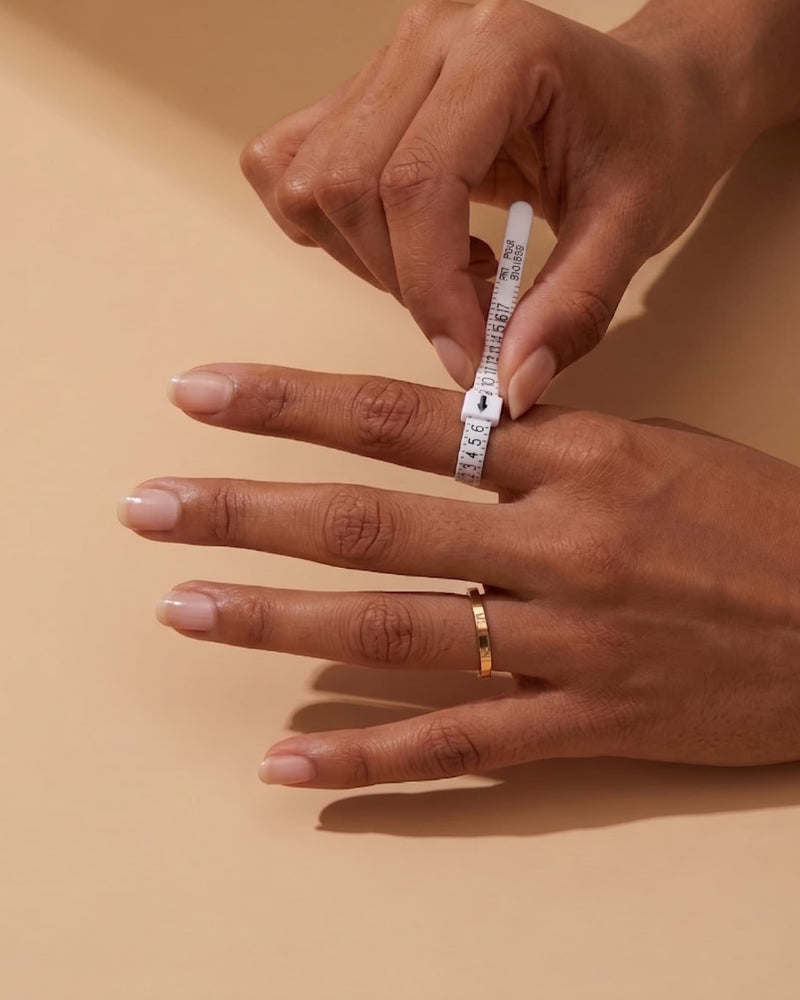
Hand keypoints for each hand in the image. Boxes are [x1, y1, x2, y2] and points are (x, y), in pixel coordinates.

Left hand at [118, 365, 799, 786]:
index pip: (405, 419)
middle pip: (374, 524)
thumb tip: (449, 422)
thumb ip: (544, 441)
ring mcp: (566, 641)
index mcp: (575, 457)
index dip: (294, 403)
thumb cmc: (753, 519)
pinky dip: (367, 756)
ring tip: (185, 609)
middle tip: (149, 506)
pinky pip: (459, 746)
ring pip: (398, 631)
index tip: (202, 393)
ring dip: (278, 622)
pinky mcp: (585, 725)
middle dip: (248, 512)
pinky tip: (287, 760)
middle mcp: (556, 544)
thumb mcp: (651, 445)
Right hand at [240, 0, 751, 415]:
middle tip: (467, 315)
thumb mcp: (632, 228)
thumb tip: (509, 384)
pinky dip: (332, 232)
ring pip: (307, 183)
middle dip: (400, 281)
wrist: (650, 98)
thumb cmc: (649, 143)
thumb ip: (572, 308)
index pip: (418, 184)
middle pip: (347, 185)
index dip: (432, 289)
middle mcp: (428, 38)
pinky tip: (404, 243)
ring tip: (447, 269)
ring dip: (365, 259)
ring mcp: (385, 61)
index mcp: (502, 48)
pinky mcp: (360, 96)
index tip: (469, 356)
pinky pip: (289, 169)